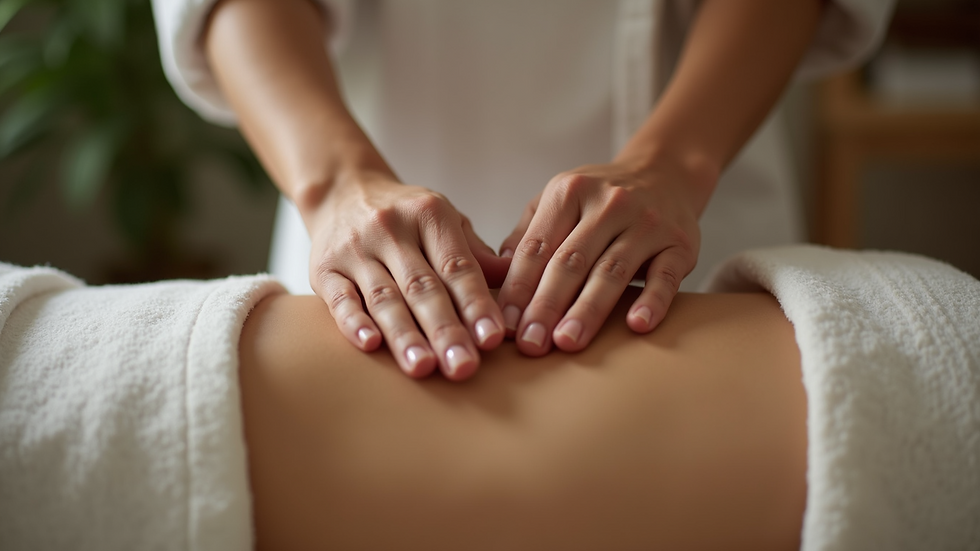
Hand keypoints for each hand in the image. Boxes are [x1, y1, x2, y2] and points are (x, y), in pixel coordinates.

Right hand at [305, 169, 509, 380]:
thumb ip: (475, 254)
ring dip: (405, 335)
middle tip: (464, 367)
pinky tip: (370, 345)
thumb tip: (519, 285)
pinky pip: (339, 299)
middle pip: (422, 287)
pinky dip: (354, 323)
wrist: (341, 189)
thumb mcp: (443, 220)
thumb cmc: (406, 216)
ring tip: (423, 368)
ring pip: (384, 297)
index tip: (493, 339)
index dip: (475, 304)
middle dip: (445, 330)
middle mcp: (390, 229)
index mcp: (429, 214)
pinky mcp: (324, 269)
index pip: (456, 266)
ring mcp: (355, 249)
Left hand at [496, 158, 707, 355]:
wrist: (666, 172)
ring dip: (587, 310)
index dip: (518, 287)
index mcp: (570, 192)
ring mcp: (647, 224)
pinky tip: (636, 325)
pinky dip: (652, 301)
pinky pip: (665, 277)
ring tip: (567, 342)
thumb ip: (527, 234)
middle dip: (547, 305)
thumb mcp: (559, 200)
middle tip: (530, 343)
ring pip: (612, 271)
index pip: (538, 246)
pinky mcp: (679, 244)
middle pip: (571, 261)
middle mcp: (609, 204)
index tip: (505, 323)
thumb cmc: (600, 198)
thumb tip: (494, 275)